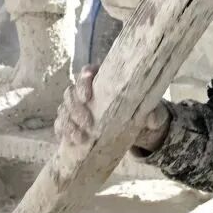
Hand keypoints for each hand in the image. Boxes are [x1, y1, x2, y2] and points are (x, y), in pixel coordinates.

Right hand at [54, 64, 171, 152]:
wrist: (134, 126)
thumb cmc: (140, 108)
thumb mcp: (150, 108)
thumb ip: (152, 112)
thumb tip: (151, 120)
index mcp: (102, 77)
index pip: (87, 72)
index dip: (83, 81)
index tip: (87, 96)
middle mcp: (85, 89)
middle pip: (71, 92)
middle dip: (76, 108)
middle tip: (88, 123)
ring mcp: (77, 106)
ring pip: (64, 109)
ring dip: (68, 123)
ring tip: (80, 138)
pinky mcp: (73, 122)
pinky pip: (60, 124)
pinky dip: (62, 132)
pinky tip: (68, 141)